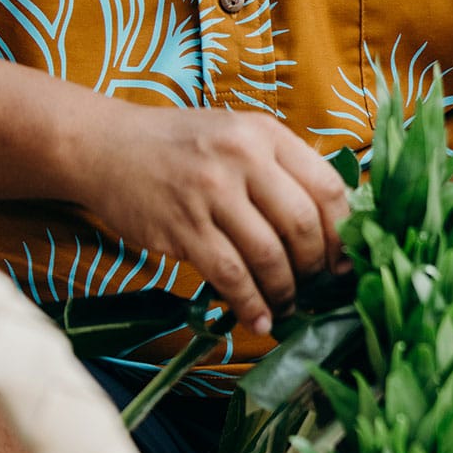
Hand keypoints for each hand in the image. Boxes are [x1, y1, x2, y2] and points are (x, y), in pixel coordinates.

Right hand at [67, 104, 350, 335]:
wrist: (106, 147)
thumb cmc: (183, 145)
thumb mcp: (239, 136)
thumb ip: (282, 168)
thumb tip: (331, 222)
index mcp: (266, 134)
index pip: (327, 186)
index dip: (343, 230)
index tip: (346, 257)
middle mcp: (243, 159)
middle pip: (303, 224)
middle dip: (317, 264)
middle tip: (316, 283)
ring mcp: (211, 193)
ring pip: (268, 255)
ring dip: (285, 290)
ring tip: (288, 305)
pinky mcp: (182, 227)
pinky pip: (229, 275)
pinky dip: (249, 304)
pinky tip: (258, 319)